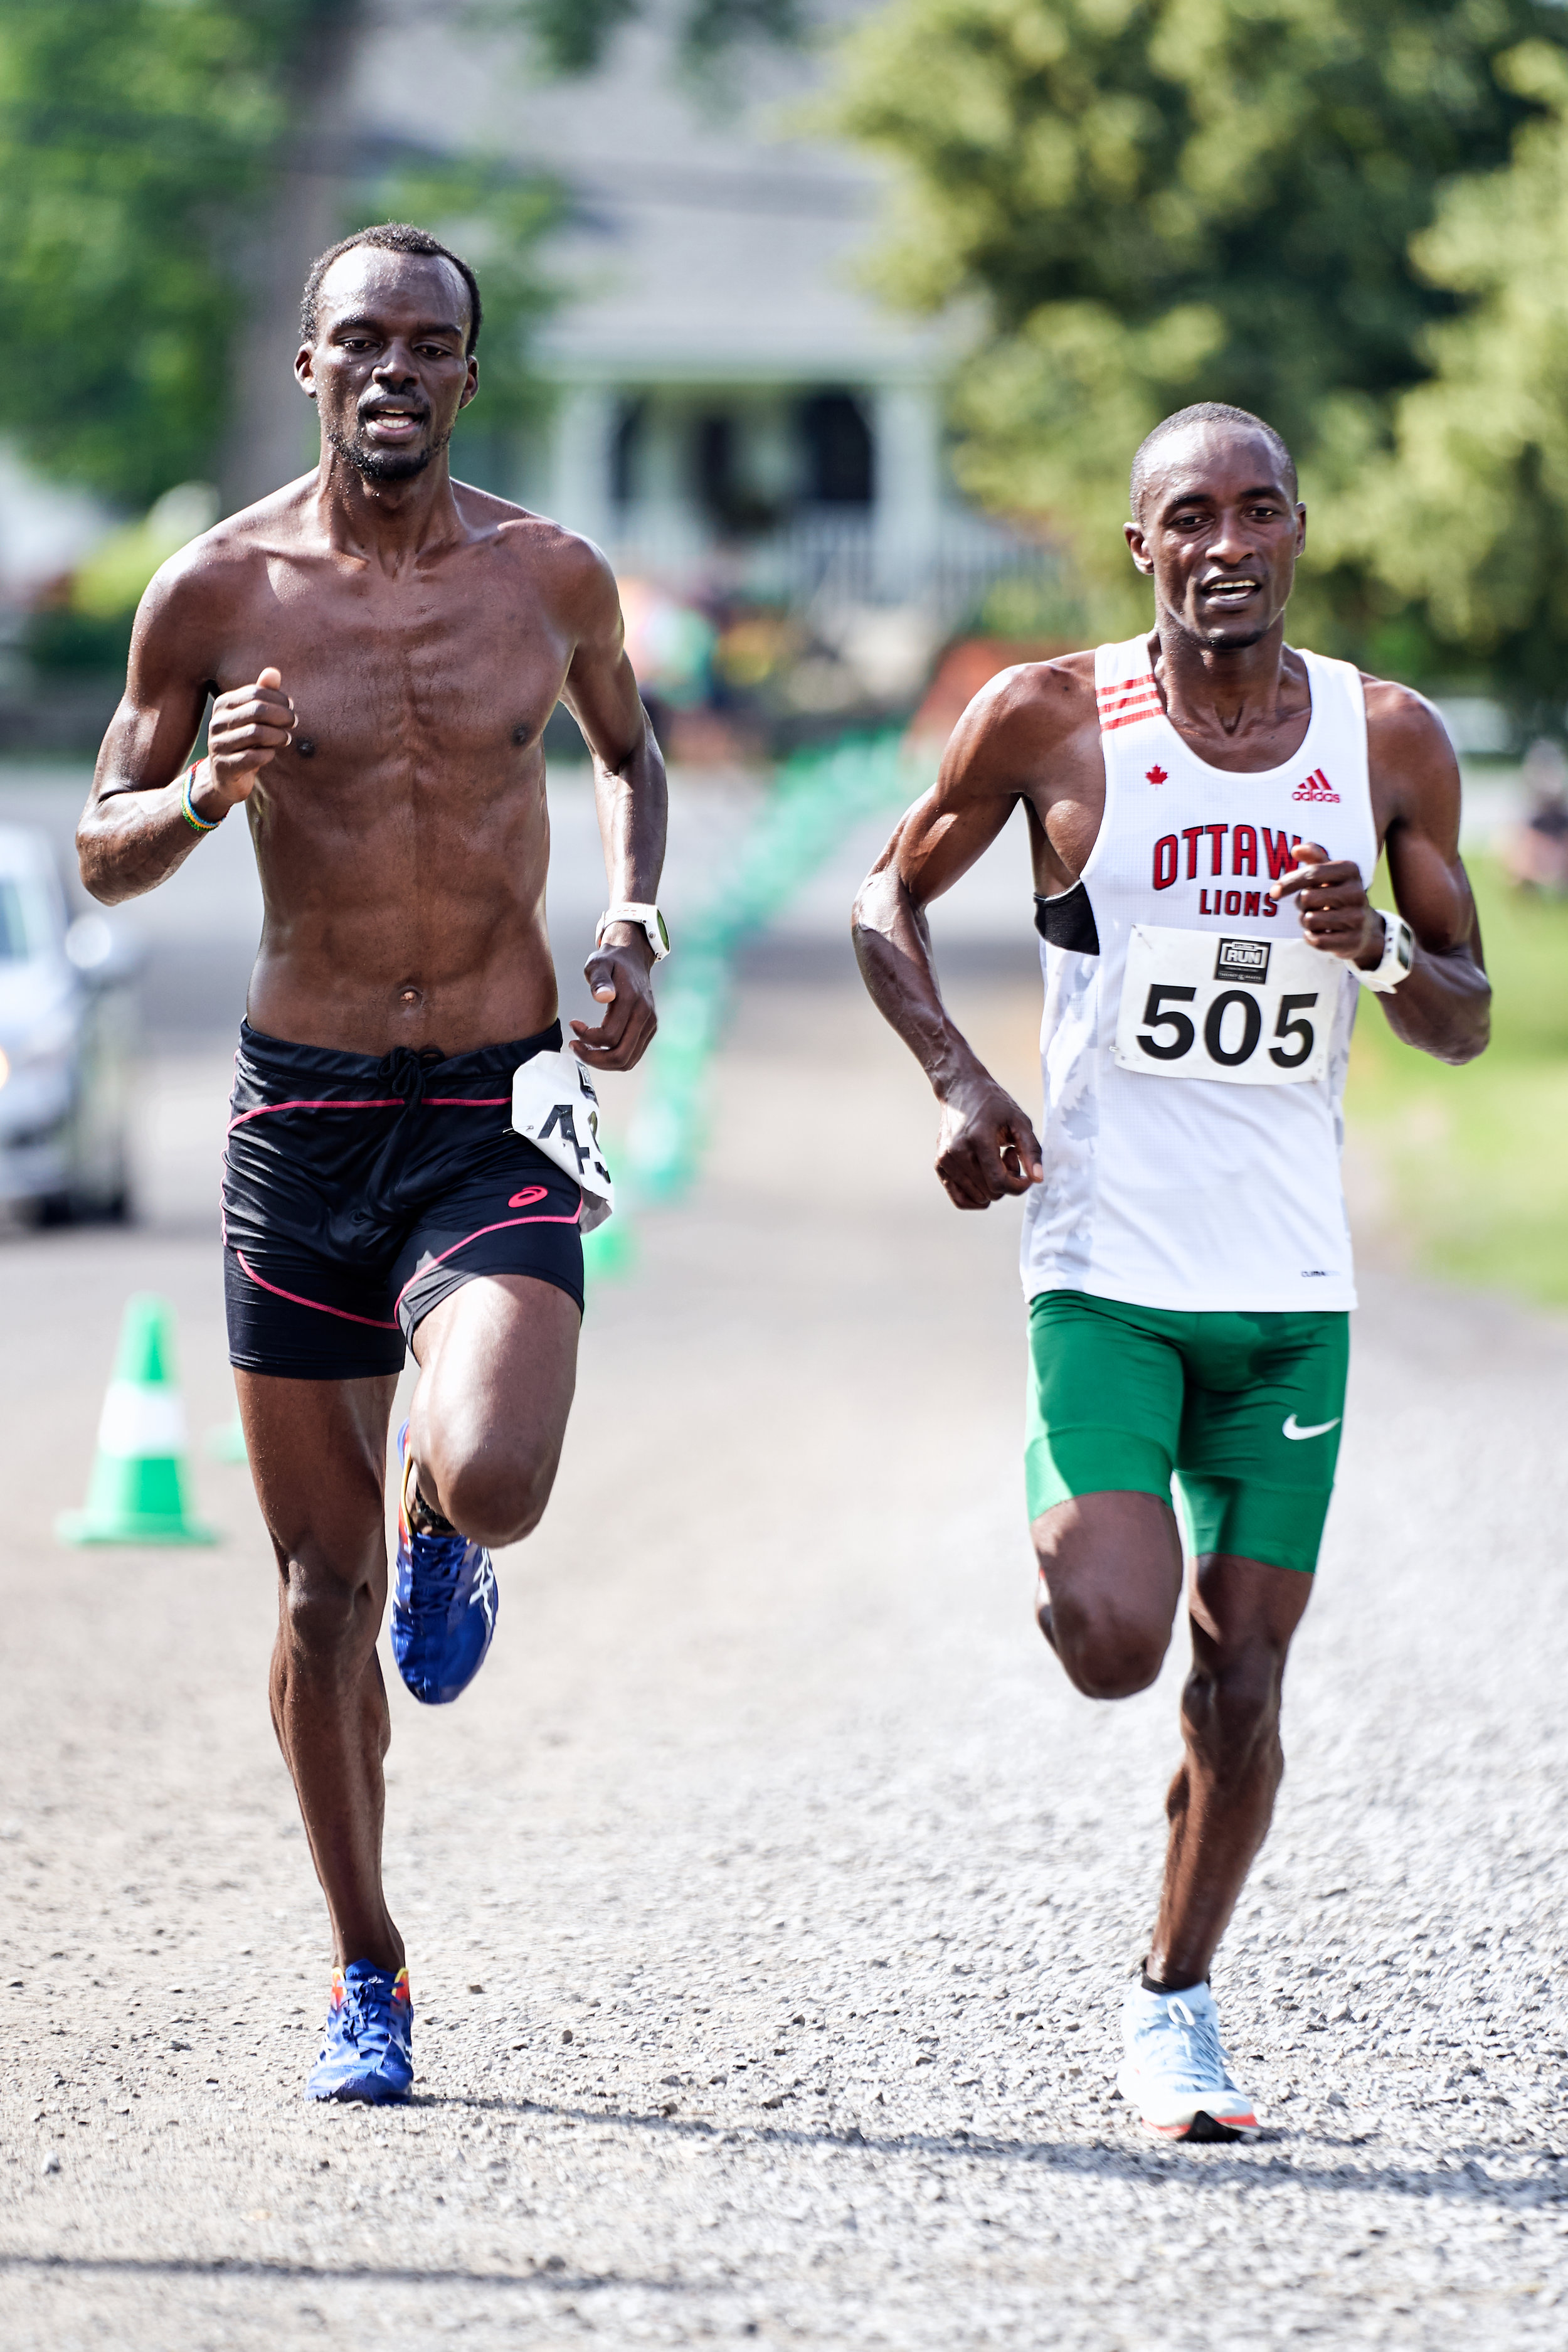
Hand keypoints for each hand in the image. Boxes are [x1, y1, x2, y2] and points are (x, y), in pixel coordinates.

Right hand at [205, 666, 296, 805]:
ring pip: (257, 733)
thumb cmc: (244, 742)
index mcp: (223, 705)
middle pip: (257, 711)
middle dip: (282, 716)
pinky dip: (268, 754)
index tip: (290, 707)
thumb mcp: (252, 717)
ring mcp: (218, 745)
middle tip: (293, 723)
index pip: (255, 693)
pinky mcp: (225, 767)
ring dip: (278, 736)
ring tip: (285, 739)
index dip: (278, 699)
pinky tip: (270, 754)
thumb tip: (273, 672)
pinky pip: (253, 757)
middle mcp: (217, 723)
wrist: (224, 777)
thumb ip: (263, 694)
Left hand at [571, 931, 656, 1070]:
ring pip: (627, 1061)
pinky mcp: (649, 1030)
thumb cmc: (611, 961)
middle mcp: (645, 1016)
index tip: (573, 1024)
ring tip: (584, 1049)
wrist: (632, 958)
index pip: (609, 1036)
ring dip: (602, 1061)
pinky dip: (612, 1057)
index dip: (586, 1037)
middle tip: (575, 1047)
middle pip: (620, 1056)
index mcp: (632, 1001)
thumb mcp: (598, 964)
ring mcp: (650, 1025)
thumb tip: (603, 996)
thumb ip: (599, 980)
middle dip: (594, 1058)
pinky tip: (597, 1047)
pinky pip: (632, 1055)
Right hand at [935, 1076, 1043, 1209]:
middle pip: (990, 1193)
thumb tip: (1037, 1179)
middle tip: (1009, 1156)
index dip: (1019, 1186)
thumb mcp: (1019, 1121)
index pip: (999, 1183)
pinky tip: (984, 1176)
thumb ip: (1031, 1150)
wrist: (961, 1089)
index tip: (1027, 1176)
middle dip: (1007, 1182)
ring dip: (992, 1186)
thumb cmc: (993, 1103)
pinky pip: (960, 1199)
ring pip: (978, 1198)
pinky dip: (977, 1196)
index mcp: (978, 1139)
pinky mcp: (939, 1165)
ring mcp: (944, 1160)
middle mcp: (956, 1152)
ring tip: (994, 1160)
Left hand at [1270, 839, 1383, 966]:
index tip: (1274, 892)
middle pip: (1306, 898)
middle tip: (1312, 906)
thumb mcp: (1330, 873)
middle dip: (1301, 904)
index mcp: (1350, 870)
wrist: (1365, 927)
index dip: (1288, 882)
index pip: (1312, 873)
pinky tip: (1321, 933)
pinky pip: (1316, 940)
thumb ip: (1313, 857)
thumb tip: (1295, 849)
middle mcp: (1357, 893)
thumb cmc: (1338, 894)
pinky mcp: (1352, 941)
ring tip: (1319, 918)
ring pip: (1309, 920)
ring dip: (1305, 921)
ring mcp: (1357, 918)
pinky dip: (1311, 937)